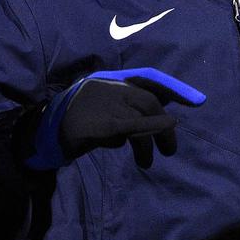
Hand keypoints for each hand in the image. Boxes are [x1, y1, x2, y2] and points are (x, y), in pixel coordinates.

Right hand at [24, 67, 204, 169]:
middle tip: (169, 150)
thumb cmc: (74, 125)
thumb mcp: (102, 113)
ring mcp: (103, 103)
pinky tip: (155, 139)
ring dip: (152, 138)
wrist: (41, 134)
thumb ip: (127, 113)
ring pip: (141, 115)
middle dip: (163, 125)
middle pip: (148, 101)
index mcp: (109, 82)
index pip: (147, 78)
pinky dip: (147, 130)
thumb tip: (160, 120)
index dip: (174, 87)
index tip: (198, 100)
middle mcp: (108, 87)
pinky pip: (129, 126)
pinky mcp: (98, 124)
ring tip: (149, 161)